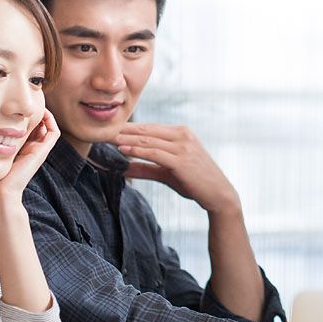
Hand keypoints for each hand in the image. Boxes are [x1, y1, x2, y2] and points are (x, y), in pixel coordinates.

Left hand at [0, 110, 59, 210]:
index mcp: (16, 154)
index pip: (22, 131)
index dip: (18, 118)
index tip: (7, 107)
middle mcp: (28, 151)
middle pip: (36, 126)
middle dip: (30, 112)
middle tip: (20, 100)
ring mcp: (37, 151)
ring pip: (47, 127)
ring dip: (42, 113)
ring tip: (32, 102)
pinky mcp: (42, 152)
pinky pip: (54, 132)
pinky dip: (49, 119)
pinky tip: (39, 111)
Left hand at [115, 123, 237, 212]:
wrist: (218, 193)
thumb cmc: (194, 182)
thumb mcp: (168, 172)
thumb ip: (146, 168)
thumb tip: (122, 169)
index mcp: (182, 132)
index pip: (150, 128)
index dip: (129, 128)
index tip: (110, 130)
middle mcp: (183, 135)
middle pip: (147, 130)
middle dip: (124, 131)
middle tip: (104, 131)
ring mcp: (183, 146)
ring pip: (148, 140)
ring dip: (127, 139)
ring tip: (109, 139)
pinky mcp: (181, 160)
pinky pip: (154, 153)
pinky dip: (137, 150)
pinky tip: (123, 150)